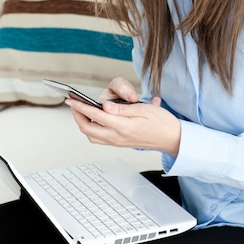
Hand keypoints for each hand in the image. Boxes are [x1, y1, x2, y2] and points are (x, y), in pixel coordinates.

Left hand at [66, 78, 181, 156]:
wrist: (172, 138)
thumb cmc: (161, 122)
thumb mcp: (144, 109)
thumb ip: (122, 109)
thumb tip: (104, 106)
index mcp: (123, 127)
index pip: (95, 115)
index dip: (81, 107)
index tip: (71, 100)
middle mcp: (117, 137)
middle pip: (88, 129)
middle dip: (77, 116)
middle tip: (73, 104)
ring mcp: (118, 142)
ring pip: (91, 136)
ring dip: (83, 123)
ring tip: (80, 110)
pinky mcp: (119, 143)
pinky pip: (99, 139)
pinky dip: (91, 129)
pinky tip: (93, 120)